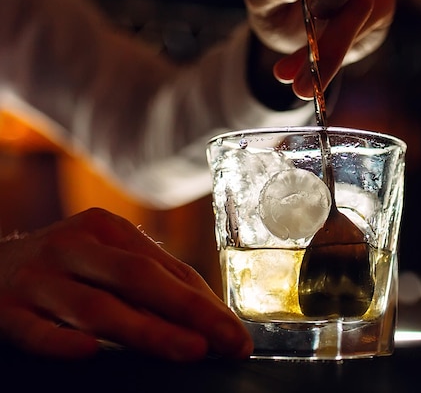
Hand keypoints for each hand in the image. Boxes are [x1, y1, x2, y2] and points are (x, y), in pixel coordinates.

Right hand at [0, 208, 251, 359]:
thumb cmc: (66, 264)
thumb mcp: (103, 256)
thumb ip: (148, 278)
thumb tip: (207, 313)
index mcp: (105, 229)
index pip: (162, 266)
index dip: (203, 301)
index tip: (236, 334)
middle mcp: (74, 247)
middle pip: (136, 278)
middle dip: (186, 311)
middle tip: (225, 343)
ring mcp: (39, 278)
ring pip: (95, 307)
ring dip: (144, 330)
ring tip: (188, 350)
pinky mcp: (6, 311)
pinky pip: (35, 330)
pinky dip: (62, 342)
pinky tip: (90, 354)